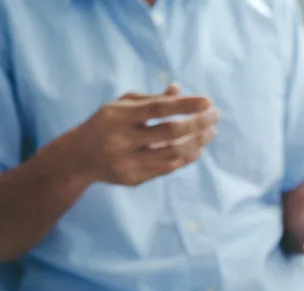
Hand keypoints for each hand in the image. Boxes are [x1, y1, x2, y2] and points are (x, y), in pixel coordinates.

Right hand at [62, 84, 218, 185]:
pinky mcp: (133, 178)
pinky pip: (168, 168)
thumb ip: (150, 99)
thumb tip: (180, 90)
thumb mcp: (121, 106)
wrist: (77, 157)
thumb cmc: (106, 124)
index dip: (185, 105)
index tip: (208, 102)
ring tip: (211, 132)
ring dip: (197, 142)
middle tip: (216, 116)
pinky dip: (187, 158)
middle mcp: (120, 139)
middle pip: (169, 132)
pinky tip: (198, 148)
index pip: (158, 108)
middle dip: (198, 123)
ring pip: (173, 153)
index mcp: (117, 115)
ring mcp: (126, 161)